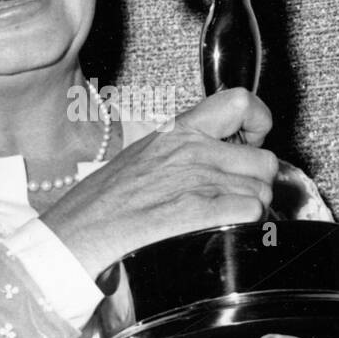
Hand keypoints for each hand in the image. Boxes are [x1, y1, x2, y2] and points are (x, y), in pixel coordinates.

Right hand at [39, 88, 276, 279]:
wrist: (75, 234)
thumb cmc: (100, 203)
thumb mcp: (143, 158)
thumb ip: (181, 152)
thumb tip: (216, 161)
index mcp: (177, 131)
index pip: (241, 103)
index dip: (260, 123)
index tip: (253, 142)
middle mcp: (190, 149)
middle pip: (263, 160)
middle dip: (257, 184)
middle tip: (239, 198)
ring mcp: (194, 179)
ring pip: (260, 190)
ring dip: (251, 209)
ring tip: (225, 219)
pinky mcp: (195, 211)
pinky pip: (249, 211)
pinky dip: (245, 225)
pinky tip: (225, 230)